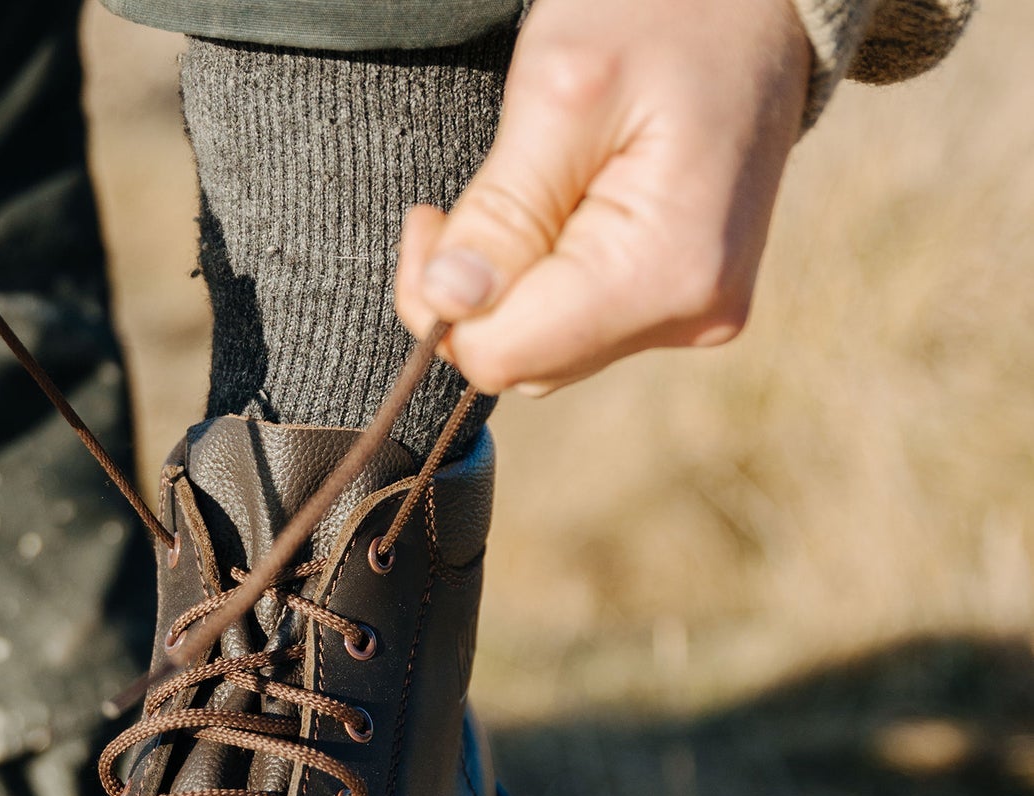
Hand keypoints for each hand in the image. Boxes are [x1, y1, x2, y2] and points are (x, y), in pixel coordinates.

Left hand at [396, 0, 811, 394]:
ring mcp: (694, 317)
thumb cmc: (664, 16)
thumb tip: (446, 303)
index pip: (503, 355)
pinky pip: (582, 329)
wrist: (760, 2)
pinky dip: (546, 285)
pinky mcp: (686, 306)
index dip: (441, 303)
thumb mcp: (559, 93)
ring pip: (548, 353)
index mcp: (662, 271)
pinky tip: (558, 214)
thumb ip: (501, 211)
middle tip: (463, 202)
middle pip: (524, 364)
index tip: (432, 219)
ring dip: (508, 289)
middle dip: (474, 296)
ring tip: (524, 193)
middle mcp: (688, 316)